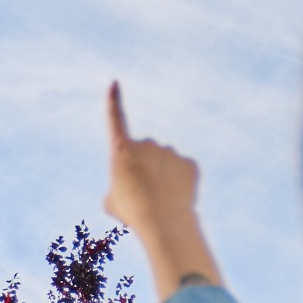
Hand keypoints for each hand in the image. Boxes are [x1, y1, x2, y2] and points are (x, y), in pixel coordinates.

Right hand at [106, 83, 222, 302]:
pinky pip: (183, 172)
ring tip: (160, 201)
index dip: (113, 100)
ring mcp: (170, 151)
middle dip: (145, 170)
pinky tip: (177, 198)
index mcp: (122, 148)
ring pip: (165, 164)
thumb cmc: (131, 211)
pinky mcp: (189, 162)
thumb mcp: (113, 202)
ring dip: (162, 179)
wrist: (162, 219)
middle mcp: (147, 143)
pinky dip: (180, 184)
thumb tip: (126, 192)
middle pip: (145, 155)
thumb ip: (118, 191)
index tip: (115, 82)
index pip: (115, 118)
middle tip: (143, 195)